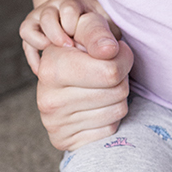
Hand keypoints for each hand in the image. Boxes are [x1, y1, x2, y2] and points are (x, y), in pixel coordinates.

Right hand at [20, 0, 132, 151]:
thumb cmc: (81, 50)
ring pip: (118, 110)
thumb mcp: (86, 30)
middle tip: (108, 71)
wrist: (62, 80)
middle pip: (118, 90)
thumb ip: (97, 33)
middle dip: (122, 78)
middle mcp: (48, 98)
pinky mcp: (64, 141)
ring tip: (101, 87)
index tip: (115, 52)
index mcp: (51, 66)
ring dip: (118, 97)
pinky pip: (110, 130)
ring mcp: (55, 123)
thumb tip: (109, 50)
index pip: (111, 70)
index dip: (123, 59)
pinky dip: (110, 118)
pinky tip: (96, 107)